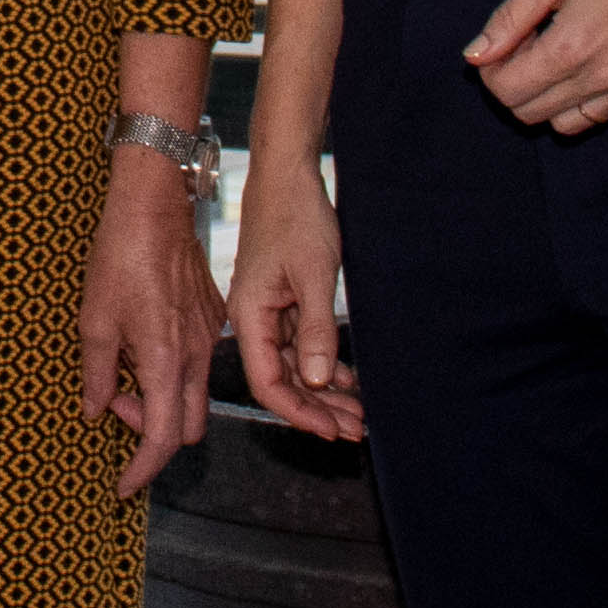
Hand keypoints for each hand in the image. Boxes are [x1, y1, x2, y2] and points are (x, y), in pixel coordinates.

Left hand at [81, 153, 221, 490]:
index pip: (163, 439)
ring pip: (195, 397)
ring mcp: (208, 337)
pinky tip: (144, 344)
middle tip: (117, 403)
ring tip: (125, 370)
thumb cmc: (120, 258)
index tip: (123, 486)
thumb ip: (96, 374)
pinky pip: (198, 364)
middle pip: (187, 427)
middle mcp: (195, 357)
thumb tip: (95, 411)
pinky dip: (174, 371)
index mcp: (165, 362)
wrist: (155, 207)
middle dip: (153, 432)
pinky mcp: (212, 319)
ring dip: (163, 400)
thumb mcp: (93, 321)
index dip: (142, 470)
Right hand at [224, 152, 362, 443]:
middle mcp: (252, 320)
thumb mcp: (314, 275)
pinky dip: (323, 363)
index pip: (268, 382)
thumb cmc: (297, 218)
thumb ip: (317, 330)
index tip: (332, 431)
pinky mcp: (282, 302)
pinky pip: (300, 344)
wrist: (287, 176)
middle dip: (317, 409)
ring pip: (294, 365)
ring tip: (358, 412)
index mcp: (249, 316)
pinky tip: (347, 379)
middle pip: (282, 380)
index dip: (300, 413)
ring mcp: (267, 312)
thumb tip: (317, 383)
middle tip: (355, 430)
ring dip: (324, 391)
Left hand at [465, 0, 607, 133]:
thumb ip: (510, 18)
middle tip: (526, 41)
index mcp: (572, 46)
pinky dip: (575, 101)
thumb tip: (476, 55)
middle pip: (528, 112)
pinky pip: (595, 118)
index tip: (499, 43)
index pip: (507, 91)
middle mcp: (600, 77)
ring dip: (543, 96)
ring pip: (561, 123)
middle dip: (513, 82)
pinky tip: (580, 62)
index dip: (489, 69)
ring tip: (553, 52)